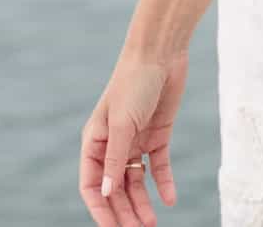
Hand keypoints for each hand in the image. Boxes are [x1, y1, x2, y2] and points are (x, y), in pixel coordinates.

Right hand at [80, 49, 186, 226]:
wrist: (160, 53)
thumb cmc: (133, 82)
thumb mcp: (121, 123)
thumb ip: (113, 159)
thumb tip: (105, 193)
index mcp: (94, 141)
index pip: (92, 185)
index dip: (100, 209)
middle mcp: (112, 144)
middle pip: (115, 188)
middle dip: (124, 212)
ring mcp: (135, 140)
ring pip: (136, 182)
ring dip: (143, 203)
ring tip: (152, 224)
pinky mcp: (157, 135)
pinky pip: (159, 166)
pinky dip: (164, 183)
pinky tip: (170, 200)